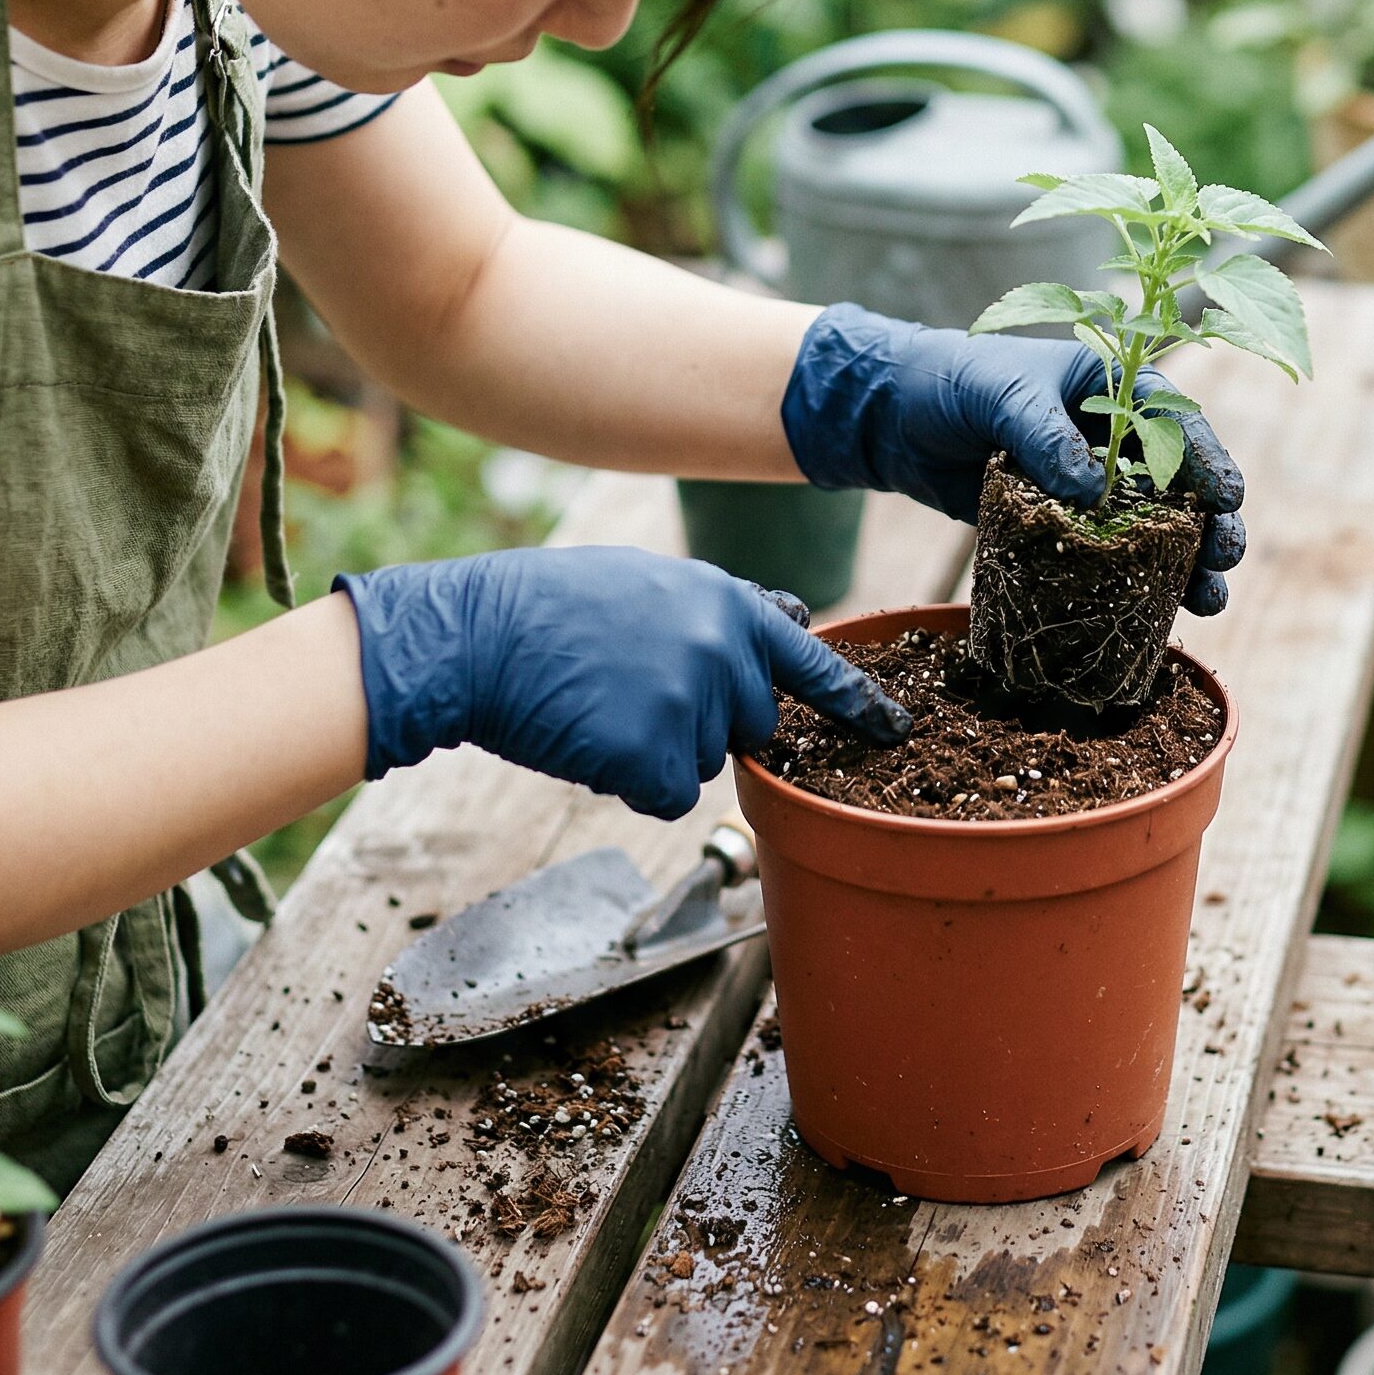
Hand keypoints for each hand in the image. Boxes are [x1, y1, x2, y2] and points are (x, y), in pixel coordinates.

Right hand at [336, 547, 909, 816]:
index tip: (894, 730)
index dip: (854, 701)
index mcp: (729, 604)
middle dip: (708, 721)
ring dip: (661, 750)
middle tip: (637, 690)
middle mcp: (725, 653)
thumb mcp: (655, 580)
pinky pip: (667, 794)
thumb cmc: (555, 605)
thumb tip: (790, 612)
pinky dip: (632, 781)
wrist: (479, 635)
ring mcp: (692, 705)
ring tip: (602, 702)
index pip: (810, 661)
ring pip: (705, 762)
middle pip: (754, 723)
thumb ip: (726, 606)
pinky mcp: (655, 756)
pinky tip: (591, 737)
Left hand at [779, 304, 1245, 614]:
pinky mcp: (1056, 525)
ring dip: (1183, 564)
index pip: (1175, 422)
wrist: (891, 415)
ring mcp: (1086, 486)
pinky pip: (1100, 557)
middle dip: (1210, 524)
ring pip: (1150, 528)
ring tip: (1206, 600)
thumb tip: (1091, 491)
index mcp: (1111, 387)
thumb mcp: (1001, 393)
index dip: (1209, 460)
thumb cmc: (952, 381)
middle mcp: (1109, 438)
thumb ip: (1044, 434)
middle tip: (1224, 558)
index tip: (1228, 499)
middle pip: (1180, 484)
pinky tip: (1154, 615)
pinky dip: (1128, 585)